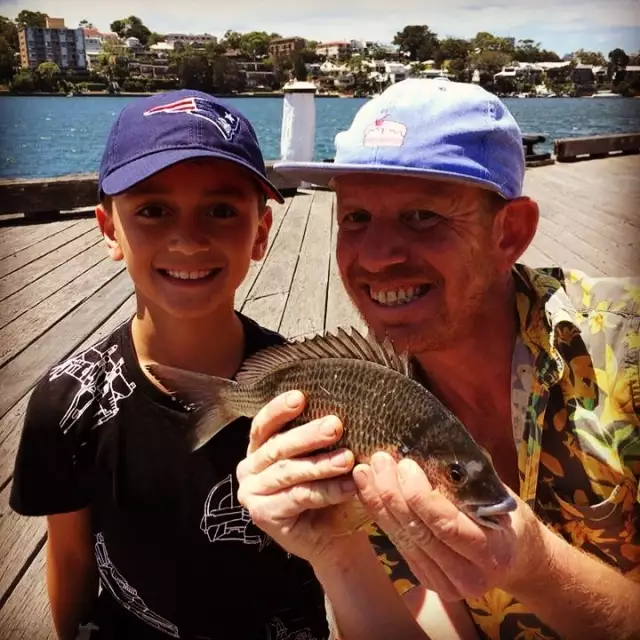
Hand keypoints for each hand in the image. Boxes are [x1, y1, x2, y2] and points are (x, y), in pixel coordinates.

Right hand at [236, 391, 362, 562]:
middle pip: (278, 447)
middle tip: (336, 425)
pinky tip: (349, 486)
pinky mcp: (261, 515)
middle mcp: (250, 468)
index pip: (264, 424)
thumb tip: (338, 410)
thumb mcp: (322, 457)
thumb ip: (322, 437)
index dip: (279, 410)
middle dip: (308, 435)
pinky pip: (297, 497)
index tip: (300, 397)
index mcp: (260, 448)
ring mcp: (252, 493)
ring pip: (288, 472)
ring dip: (320, 464)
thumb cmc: (329, 489)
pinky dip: (326, 491)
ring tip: (347, 459)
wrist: (334, 536)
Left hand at [353, 452, 542, 600]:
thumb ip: (469, 484)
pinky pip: (398, 544)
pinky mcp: (426, 579)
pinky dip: (380, 516)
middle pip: (418, 533)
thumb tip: (431, 450)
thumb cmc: (509, 519)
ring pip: (402, 540)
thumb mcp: (499, 498)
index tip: (405, 465)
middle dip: (392, 494)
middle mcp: (467, 577)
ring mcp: (444, 584)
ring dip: (378, 503)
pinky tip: (368, 492)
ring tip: (364, 472)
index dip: (420, 496)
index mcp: (492, 552)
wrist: (518, 561)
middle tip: (379, 461)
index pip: (447, 525)